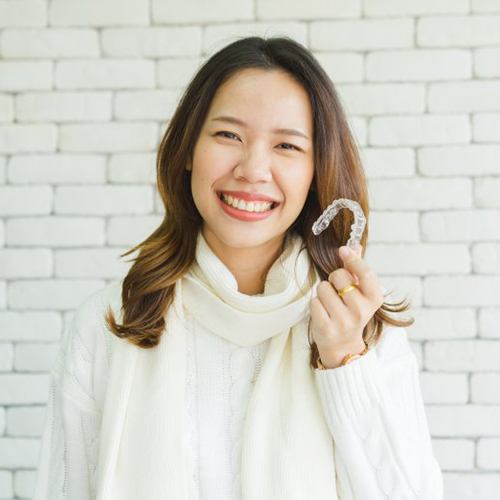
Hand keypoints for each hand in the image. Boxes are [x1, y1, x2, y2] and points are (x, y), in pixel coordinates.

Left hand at [310, 243, 383, 367]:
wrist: (343, 346)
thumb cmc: (351, 313)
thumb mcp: (360, 293)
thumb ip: (357, 269)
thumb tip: (354, 245)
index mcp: (374, 300)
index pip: (366, 273)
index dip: (353, 259)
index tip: (342, 250)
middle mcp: (361, 311)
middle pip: (339, 276)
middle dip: (333, 279)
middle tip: (337, 292)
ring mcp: (343, 321)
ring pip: (323, 288)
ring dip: (322, 293)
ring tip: (330, 304)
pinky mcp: (326, 328)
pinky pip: (313, 302)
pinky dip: (315, 304)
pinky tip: (323, 313)